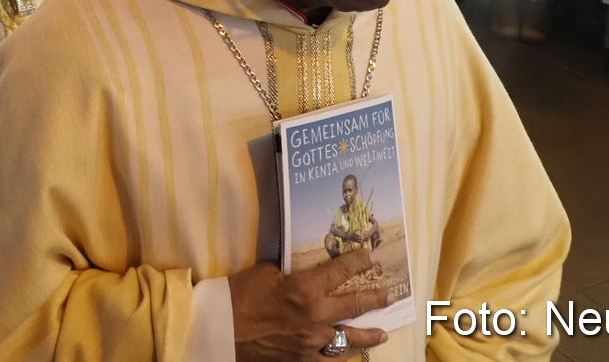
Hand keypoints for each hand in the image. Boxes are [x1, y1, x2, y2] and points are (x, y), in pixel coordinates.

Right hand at [230, 252, 389, 360]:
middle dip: (375, 298)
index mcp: (305, 289)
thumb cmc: (238, 296)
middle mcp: (314, 316)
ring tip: (382, 334)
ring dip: (367, 335)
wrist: (219, 330)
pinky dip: (340, 357)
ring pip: (348, 340)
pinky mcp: (300, 360)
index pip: (341, 272)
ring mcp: (310, 343)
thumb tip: (300, 272)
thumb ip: (289, 273)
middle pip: (354, 306)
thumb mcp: (265, 273)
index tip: (372, 257)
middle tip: (389, 294)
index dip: (359, 262)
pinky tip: (349, 356)